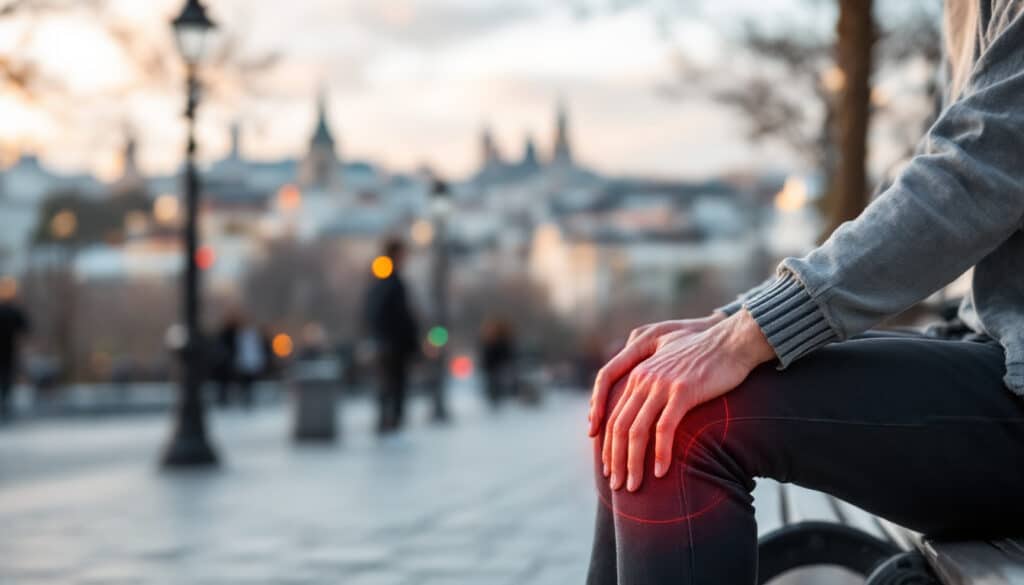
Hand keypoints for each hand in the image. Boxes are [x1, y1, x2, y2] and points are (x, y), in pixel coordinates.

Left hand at [600, 309, 773, 491]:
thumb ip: (651, 379)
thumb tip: (644, 407)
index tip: (607, 465)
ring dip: (632, 463)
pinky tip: (661, 473)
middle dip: (614, 460)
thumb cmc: (704, 354)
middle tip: (617, 484)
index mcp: (638, 373)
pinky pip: (664, 429)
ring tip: (634, 486)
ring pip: (636, 431)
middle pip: (618, 426)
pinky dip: (660, 453)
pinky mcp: (683, 391)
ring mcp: (662, 385)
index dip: (606, 442)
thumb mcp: (669, 364)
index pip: (612, 414)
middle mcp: (644, 378)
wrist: (732, 340)